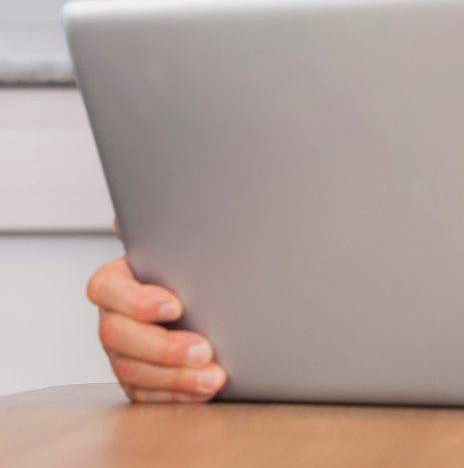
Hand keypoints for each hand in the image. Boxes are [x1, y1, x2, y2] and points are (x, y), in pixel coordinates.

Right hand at [86, 219, 226, 401]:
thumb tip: (152, 206)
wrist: (216, 303)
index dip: (138, 300)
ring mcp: (125, 352)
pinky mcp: (141, 382)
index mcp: (120, 280)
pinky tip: (204, 390)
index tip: (175, 305)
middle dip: (163, 346)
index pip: (107, 289)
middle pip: (117, 336)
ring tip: (213, 376)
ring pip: (133, 371)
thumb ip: (172, 227)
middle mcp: (115, 318)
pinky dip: (178, 396)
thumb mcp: (189, 244)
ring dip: (175, 377)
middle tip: (204, 348)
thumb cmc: (197, 270)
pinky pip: (149, 396)